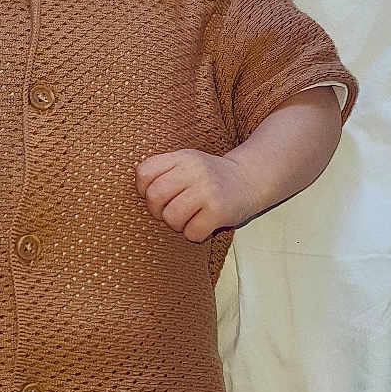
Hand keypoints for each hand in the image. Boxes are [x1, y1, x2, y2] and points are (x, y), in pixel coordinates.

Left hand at [135, 148, 258, 241]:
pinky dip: (194, 234)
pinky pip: (192, 232)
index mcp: (182, 157)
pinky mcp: (219, 210)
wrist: (250, 179)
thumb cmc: (211, 177)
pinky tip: (203, 225)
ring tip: (188, 218)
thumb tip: (140, 193)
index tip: (157, 196)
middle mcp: (194, 170)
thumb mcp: (188, 163)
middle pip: (154, 197)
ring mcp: (208, 190)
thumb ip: (164, 171)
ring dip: (176, 225)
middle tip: (170, 212)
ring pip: (171, 217)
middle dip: (157, 211)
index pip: (144, 172)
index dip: (143, 190)